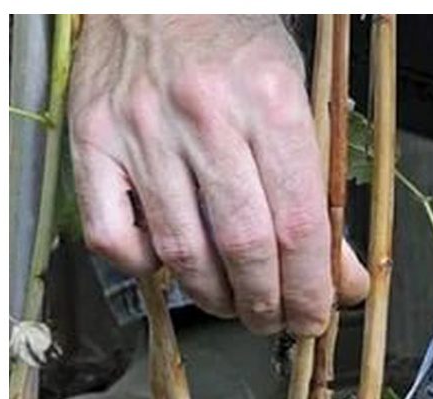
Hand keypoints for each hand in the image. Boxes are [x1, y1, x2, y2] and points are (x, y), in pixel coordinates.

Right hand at [69, 15, 367, 334]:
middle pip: (244, 247)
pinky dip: (144, 267)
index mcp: (270, 103)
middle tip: (280, 320)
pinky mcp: (92, 139)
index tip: (318, 314)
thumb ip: (319, 191)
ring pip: (182, 250)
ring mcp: (141, 131)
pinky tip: (170, 265)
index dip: (311, 287)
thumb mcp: (299, 102)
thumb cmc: (237, 43)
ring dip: (215, 297)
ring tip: (236, 304)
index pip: (298, 225)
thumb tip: (340, 275)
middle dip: (269, 303)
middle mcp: (204, 117)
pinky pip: (113, 234)